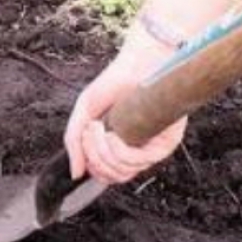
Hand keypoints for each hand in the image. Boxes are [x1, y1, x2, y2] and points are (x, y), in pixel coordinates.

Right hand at [64, 27, 186, 184]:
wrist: (136, 65)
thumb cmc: (112, 85)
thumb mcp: (84, 115)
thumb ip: (74, 144)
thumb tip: (75, 174)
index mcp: (122, 149)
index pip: (108, 176)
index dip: (92, 166)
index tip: (84, 139)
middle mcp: (139, 152)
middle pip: (113, 177)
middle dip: (93, 157)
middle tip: (89, 130)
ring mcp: (153, 149)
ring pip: (123, 171)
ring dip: (101, 151)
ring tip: (98, 126)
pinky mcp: (166, 143)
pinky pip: (137, 161)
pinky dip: (116, 150)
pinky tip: (111, 133)